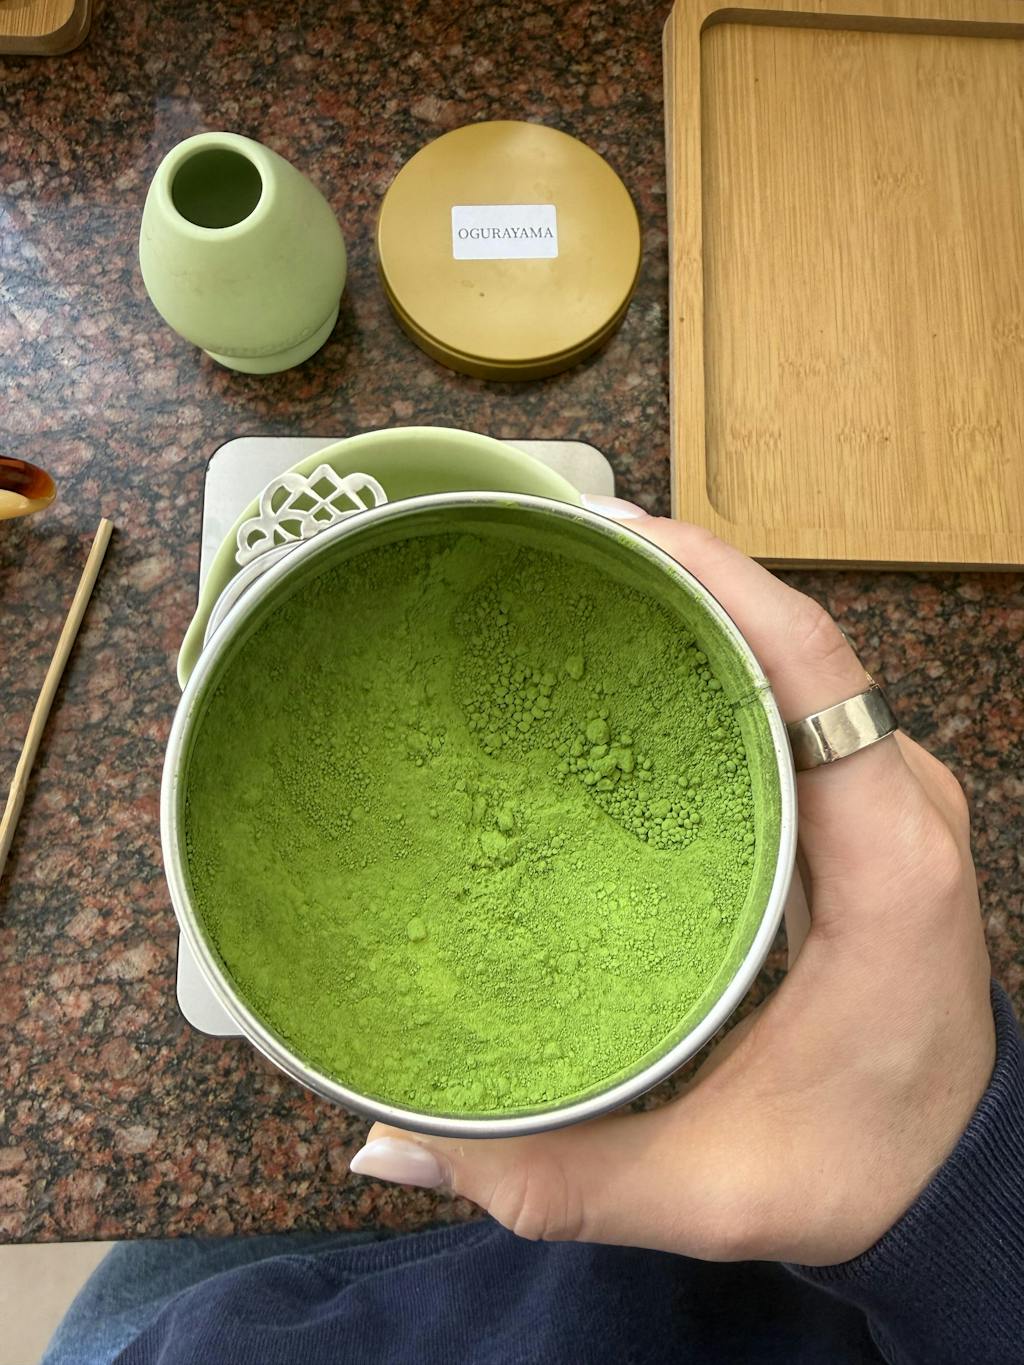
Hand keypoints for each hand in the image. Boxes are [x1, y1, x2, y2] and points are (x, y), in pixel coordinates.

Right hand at [349, 507, 994, 1266]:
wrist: (956, 1176)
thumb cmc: (858, 1169)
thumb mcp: (710, 1190)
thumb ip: (552, 1176)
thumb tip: (387, 1142)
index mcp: (887, 864)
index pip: (812, 672)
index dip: (720, 584)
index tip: (612, 538)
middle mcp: (898, 801)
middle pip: (793, 639)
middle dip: (680, 580)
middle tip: (554, 556)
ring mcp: (887, 794)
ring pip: (792, 661)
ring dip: (698, 612)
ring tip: (579, 592)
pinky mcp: (862, 806)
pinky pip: (795, 701)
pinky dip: (720, 662)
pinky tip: (633, 668)